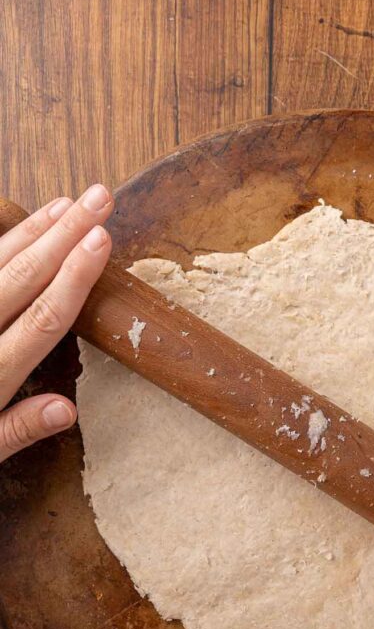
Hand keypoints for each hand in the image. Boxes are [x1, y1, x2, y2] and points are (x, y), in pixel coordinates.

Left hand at [0, 185, 112, 461]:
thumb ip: (16, 430)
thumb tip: (68, 408)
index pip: (44, 318)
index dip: (75, 277)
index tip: (101, 241)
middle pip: (24, 277)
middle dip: (65, 234)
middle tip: (98, 198)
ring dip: (34, 231)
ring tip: (67, 203)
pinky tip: (18, 226)